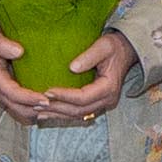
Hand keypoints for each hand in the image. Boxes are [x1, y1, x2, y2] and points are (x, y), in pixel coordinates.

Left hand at [0, 31, 133, 127]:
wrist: (125, 52)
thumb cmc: (114, 47)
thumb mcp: (104, 46)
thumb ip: (89, 56)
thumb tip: (72, 68)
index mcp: (109, 87)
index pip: (83, 97)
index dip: (65, 96)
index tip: (47, 91)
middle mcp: (107, 100)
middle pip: (79, 111)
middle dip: (58, 109)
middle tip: (37, 104)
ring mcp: (103, 104)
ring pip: (78, 115)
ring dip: (58, 115)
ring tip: (38, 112)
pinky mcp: (97, 103)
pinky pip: (79, 113)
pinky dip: (63, 114)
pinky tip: (49, 112)